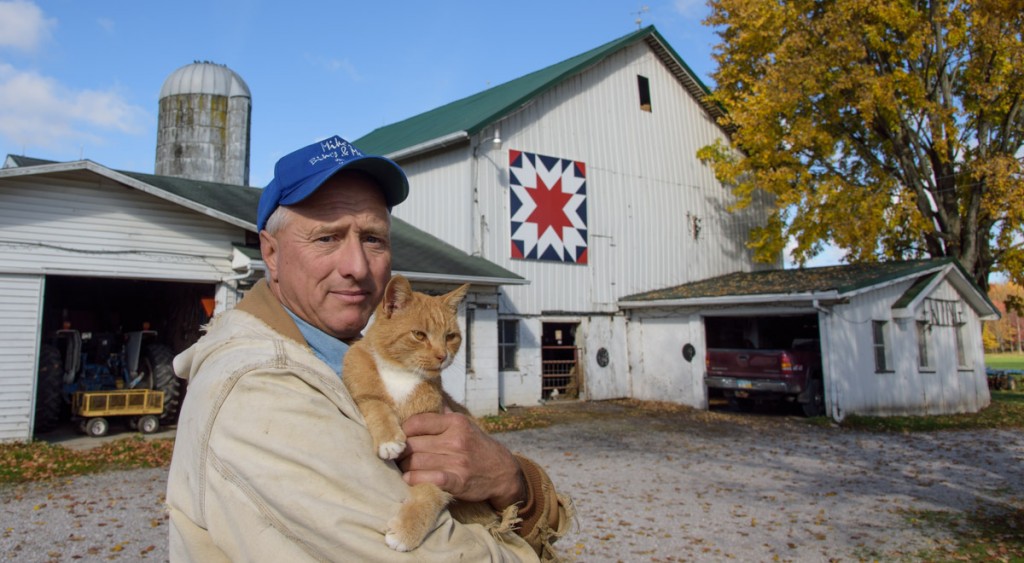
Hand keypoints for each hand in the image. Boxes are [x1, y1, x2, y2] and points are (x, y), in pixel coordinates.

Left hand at [398, 411, 525, 509]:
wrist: (503, 473)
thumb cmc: (478, 446)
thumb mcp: (466, 424)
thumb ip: (444, 412)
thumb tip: (426, 391)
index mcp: (455, 423)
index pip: (416, 422)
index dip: (402, 431)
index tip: (400, 438)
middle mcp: (456, 440)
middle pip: (412, 445)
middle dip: (400, 452)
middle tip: (396, 456)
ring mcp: (457, 462)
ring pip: (415, 463)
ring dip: (404, 467)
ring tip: (402, 468)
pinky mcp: (457, 482)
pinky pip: (426, 479)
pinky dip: (413, 479)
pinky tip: (409, 479)